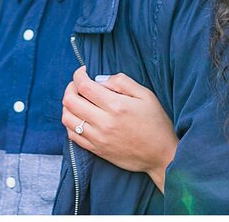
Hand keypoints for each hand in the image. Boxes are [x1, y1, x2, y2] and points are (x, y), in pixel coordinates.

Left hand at [62, 66, 177, 192]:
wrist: (161, 155)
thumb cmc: (156, 123)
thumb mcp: (145, 95)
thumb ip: (122, 82)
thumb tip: (100, 79)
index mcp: (116, 106)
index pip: (84, 86)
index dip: (78, 75)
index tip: (83, 71)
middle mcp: (103, 122)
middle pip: (69, 101)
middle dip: (70, 87)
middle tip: (78, 84)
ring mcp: (98, 138)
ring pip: (67, 119)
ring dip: (68, 106)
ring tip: (78, 100)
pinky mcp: (96, 150)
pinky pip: (72, 135)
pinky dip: (71, 123)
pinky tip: (81, 117)